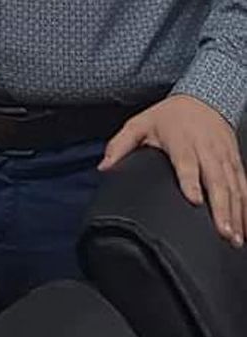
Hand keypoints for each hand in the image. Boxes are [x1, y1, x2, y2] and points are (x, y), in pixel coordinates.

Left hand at [99, 95, 246, 247]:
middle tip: (223, 232)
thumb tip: (104, 168)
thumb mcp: (140, 123)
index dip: (190, 181)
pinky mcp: (235, 162)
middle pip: (215, 179)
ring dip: (236, 212)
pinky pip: (244, 186)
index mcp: (181, 140)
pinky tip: (246, 229)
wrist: (203, 98)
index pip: (186, 162)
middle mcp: (206, 149)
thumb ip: (121, 145)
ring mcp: (224, 157)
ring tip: (235, 238)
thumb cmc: (168, 116)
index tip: (194, 200)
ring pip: (233, 186)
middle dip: (221, 207)